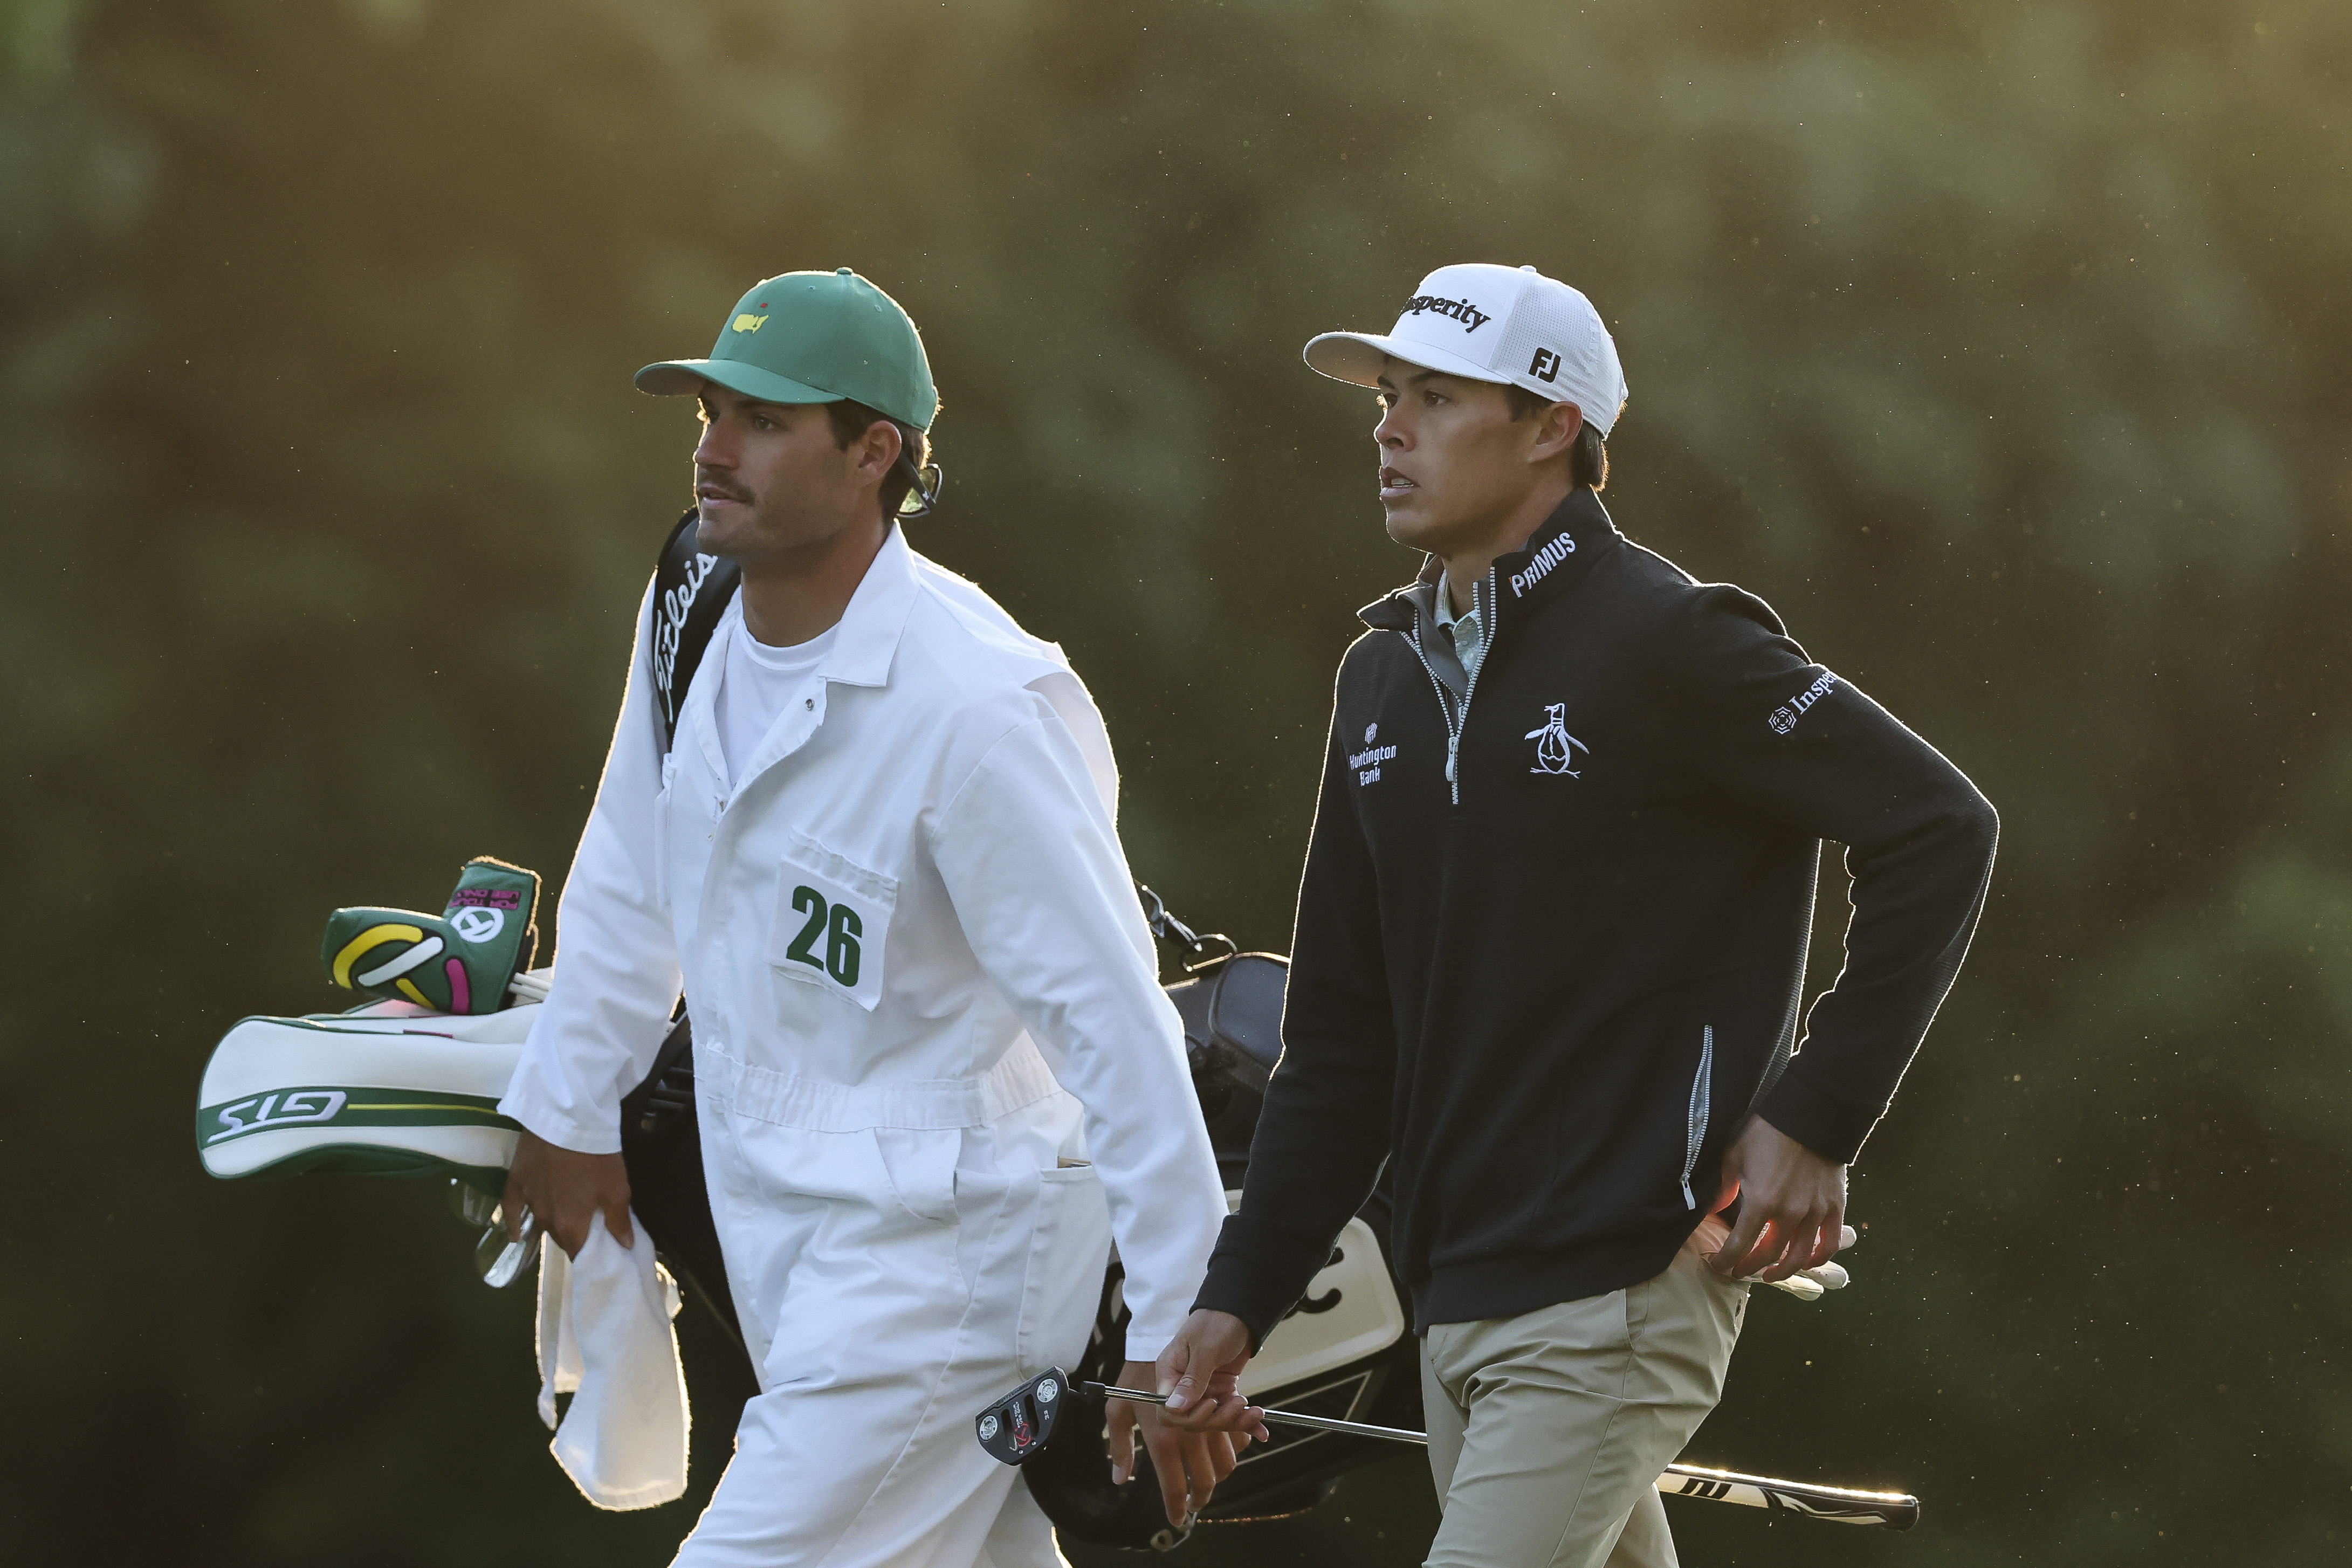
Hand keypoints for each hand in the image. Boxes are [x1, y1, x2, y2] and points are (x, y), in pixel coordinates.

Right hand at [503, 1128, 633, 1257]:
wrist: (565, 1121)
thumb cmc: (596, 1157)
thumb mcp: (617, 1188)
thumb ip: (619, 1220)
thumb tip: (625, 1246)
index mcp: (571, 1226)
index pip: (578, 1254)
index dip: (587, 1255)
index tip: (597, 1253)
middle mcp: (546, 1220)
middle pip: (560, 1238)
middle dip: (572, 1236)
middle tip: (585, 1228)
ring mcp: (528, 1201)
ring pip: (541, 1222)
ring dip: (552, 1222)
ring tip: (563, 1218)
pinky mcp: (514, 1183)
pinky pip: (511, 1210)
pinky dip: (514, 1222)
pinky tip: (515, 1235)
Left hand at [1103, 1354, 1262, 1526]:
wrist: (1201, 1322)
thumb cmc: (1142, 1367)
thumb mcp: (1119, 1407)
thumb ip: (1120, 1444)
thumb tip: (1120, 1477)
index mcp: (1162, 1432)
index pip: (1173, 1481)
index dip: (1177, 1505)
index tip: (1178, 1519)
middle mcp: (1189, 1429)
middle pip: (1206, 1478)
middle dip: (1203, 1494)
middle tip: (1196, 1502)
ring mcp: (1211, 1417)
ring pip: (1226, 1461)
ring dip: (1224, 1468)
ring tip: (1212, 1472)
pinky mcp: (1227, 1404)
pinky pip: (1238, 1433)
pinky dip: (1242, 1439)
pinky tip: (1243, 1440)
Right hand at [1154, 1309, 1262, 1432]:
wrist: (1240, 1309)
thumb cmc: (1217, 1321)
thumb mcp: (1205, 1349)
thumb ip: (1192, 1380)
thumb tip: (1174, 1408)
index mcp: (1170, 1372)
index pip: (1168, 1410)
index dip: (1188, 1416)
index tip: (1210, 1406)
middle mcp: (1184, 1384)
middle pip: (1193, 1419)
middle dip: (1218, 1418)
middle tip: (1239, 1405)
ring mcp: (1204, 1388)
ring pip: (1214, 1418)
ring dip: (1236, 1420)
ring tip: (1255, 1412)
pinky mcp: (1221, 1389)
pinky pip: (1229, 1411)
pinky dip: (1245, 1420)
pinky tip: (1261, 1428)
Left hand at [1708, 1117, 1846, 1282]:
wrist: (1808, 1116)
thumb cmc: (1766, 1134)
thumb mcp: (1734, 1157)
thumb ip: (1724, 1188)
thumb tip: (1713, 1210)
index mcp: (1761, 1202)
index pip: (1740, 1245)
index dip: (1726, 1260)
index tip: (1718, 1265)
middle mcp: (1789, 1214)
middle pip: (1768, 1254)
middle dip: (1750, 1267)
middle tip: (1740, 1271)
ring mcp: (1815, 1213)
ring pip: (1800, 1256)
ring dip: (1783, 1270)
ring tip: (1770, 1274)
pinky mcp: (1834, 1207)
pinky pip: (1829, 1242)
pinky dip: (1818, 1258)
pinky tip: (1806, 1261)